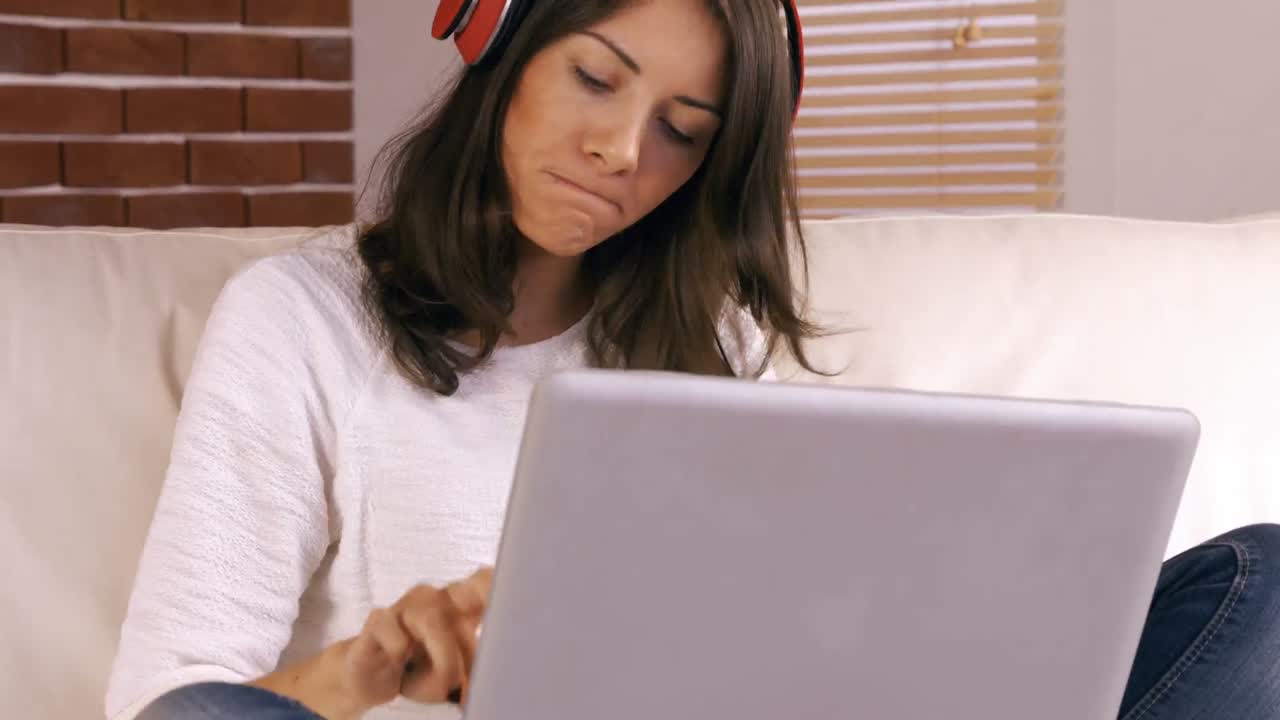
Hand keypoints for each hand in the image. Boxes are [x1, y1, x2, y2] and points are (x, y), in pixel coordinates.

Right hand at [341, 566, 493, 710]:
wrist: (370, 677)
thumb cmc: (417, 670)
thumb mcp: (453, 675)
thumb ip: (474, 670)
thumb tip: (493, 681)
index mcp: (460, 607)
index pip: (486, 585)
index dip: (503, 587)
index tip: (524, 596)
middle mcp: (436, 599)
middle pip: (467, 587)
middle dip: (485, 595)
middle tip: (497, 623)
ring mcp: (406, 606)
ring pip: (431, 619)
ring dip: (445, 657)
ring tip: (448, 682)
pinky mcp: (379, 620)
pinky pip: (393, 632)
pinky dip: (400, 650)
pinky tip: (400, 660)